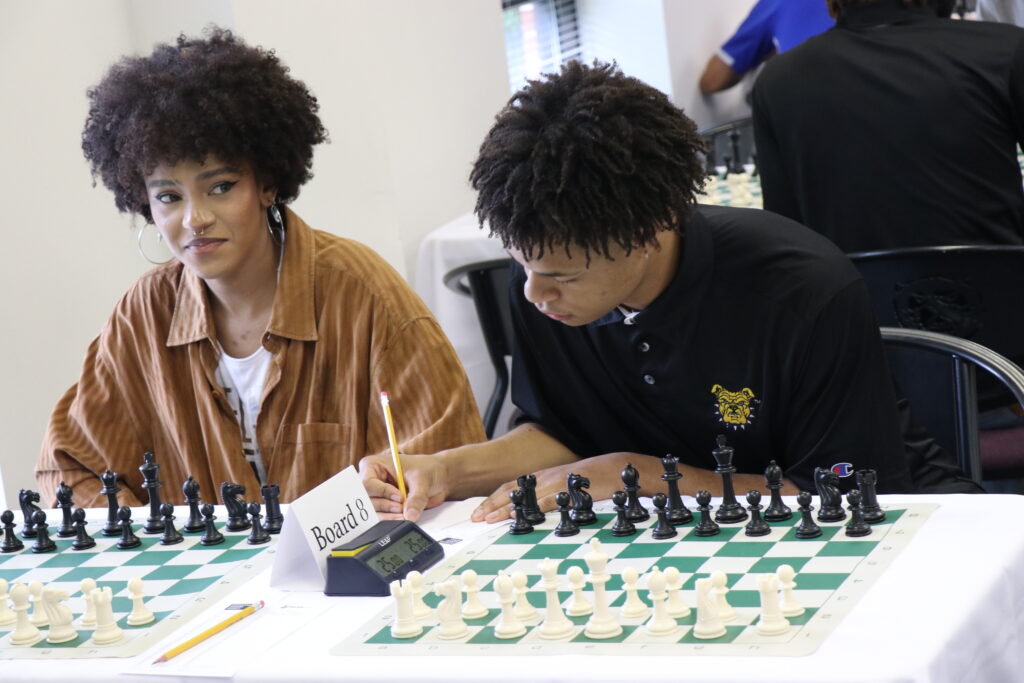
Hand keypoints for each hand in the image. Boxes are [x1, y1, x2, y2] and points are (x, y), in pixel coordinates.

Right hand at [358, 453, 449, 522]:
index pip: (368, 483)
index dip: (382, 492)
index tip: (399, 497)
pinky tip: (403, 518)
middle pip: (368, 500)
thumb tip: (409, 516)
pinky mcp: (384, 508)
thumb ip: (416, 498)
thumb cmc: (427, 469)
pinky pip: (382, 518)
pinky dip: (391, 520)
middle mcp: (371, 481)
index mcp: (373, 466)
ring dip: (388, 516)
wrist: (438, 477)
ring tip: (404, 514)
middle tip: (401, 508)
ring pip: (373, 511)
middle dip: (385, 506)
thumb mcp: (422, 480)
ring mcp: (377, 496)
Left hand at [471, 452, 640, 522]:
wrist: (614, 469)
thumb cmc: (588, 480)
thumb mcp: (562, 486)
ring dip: (506, 508)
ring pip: (525, 497)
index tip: (478, 513)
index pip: (511, 487)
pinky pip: (547, 501)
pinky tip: (522, 516)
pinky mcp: (568, 492)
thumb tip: (527, 511)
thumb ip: (545, 496)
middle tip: (476, 518)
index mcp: (541, 477)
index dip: (493, 499)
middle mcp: (544, 478)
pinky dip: (532, 509)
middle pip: (512, 491)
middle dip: (492, 505)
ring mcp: (556, 484)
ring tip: (490, 519)